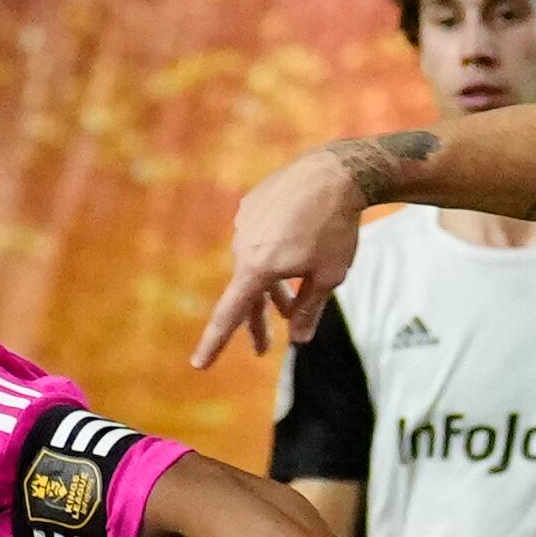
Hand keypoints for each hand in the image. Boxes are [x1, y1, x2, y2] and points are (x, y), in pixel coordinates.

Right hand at [190, 151, 367, 367]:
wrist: (336, 172)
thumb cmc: (336, 228)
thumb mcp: (329, 276)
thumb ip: (309, 310)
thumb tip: (298, 340)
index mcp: (257, 267)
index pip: (230, 314)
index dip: (214, 342)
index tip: (199, 364)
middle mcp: (243, 245)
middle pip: (246, 293)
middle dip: (257, 321)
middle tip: (261, 348)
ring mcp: (244, 223)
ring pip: (253, 266)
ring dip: (270, 288)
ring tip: (286, 307)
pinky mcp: (251, 205)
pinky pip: (258, 239)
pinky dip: (272, 255)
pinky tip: (294, 248)